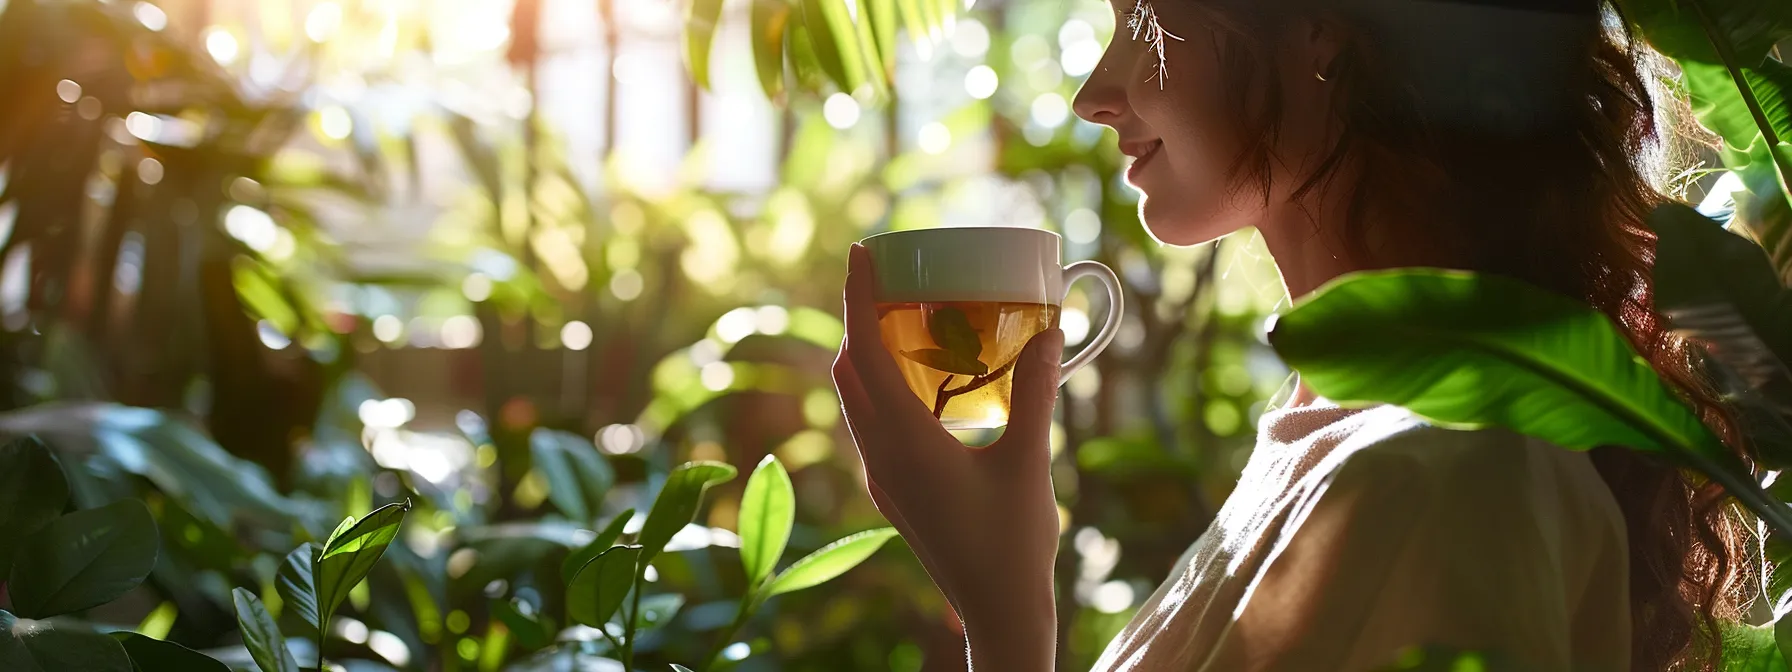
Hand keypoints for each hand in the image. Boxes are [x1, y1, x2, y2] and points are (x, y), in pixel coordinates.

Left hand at [832, 244, 1062, 668]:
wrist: (997, 611)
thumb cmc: (1013, 542)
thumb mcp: (1029, 461)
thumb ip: (1035, 394)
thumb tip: (1048, 332)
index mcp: (904, 444)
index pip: (864, 353)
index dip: (858, 298)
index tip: (860, 252)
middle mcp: (880, 457)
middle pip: (849, 371)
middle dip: (859, 319)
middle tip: (888, 279)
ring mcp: (882, 478)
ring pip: (856, 401)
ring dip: (866, 355)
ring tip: (901, 321)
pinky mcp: (893, 492)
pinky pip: (871, 425)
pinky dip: (881, 388)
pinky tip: (919, 382)